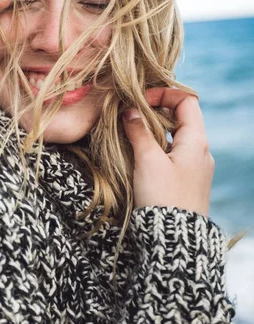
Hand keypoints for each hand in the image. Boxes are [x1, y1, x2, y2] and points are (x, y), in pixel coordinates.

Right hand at [122, 88, 212, 215]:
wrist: (175, 238)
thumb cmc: (163, 196)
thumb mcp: (148, 160)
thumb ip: (139, 132)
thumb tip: (130, 111)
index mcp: (197, 141)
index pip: (187, 101)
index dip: (164, 93)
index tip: (139, 100)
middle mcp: (200, 151)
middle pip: (181, 117)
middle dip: (155, 111)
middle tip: (130, 114)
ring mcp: (195, 167)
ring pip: (175, 136)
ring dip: (154, 129)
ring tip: (131, 132)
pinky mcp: (185, 181)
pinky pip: (173, 153)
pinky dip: (156, 146)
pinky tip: (139, 154)